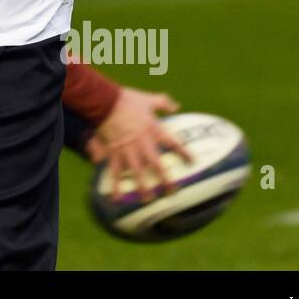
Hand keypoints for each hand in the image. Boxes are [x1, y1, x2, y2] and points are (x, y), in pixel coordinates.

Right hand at [85, 87, 192, 201]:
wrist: (105, 101)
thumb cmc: (127, 99)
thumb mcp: (148, 99)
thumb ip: (163, 102)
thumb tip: (176, 106)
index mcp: (153, 129)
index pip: (173, 143)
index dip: (184, 153)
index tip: (193, 161)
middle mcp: (142, 143)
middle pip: (157, 165)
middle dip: (165, 179)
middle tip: (172, 192)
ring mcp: (127, 149)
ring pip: (137, 172)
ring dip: (142, 187)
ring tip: (148, 200)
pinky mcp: (114, 152)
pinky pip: (115, 171)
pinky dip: (115, 185)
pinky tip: (116, 198)